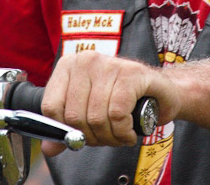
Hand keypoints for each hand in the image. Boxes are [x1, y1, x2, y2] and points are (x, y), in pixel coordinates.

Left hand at [39, 52, 180, 156]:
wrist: (161, 92)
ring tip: (119, 135)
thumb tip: (49, 148)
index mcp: (68, 66)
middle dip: (92, 137)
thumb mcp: (89, 111)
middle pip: (74, 116)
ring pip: (96, 117)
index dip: (65, 130)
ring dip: (110, 137)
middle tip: (106, 138)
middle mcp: (86, 60)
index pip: (51, 106)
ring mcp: (108, 64)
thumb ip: (67, 128)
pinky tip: (128, 132)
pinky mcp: (130, 74)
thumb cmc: (122, 100)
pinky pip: (117, 114)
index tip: (81, 136)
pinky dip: (123, 132)